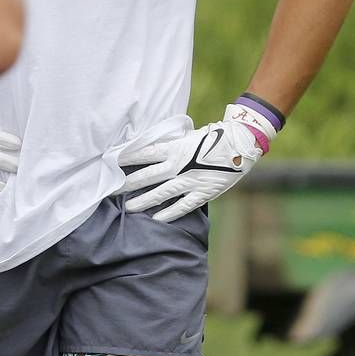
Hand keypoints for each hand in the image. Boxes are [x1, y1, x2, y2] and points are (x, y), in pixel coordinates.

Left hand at [117, 103, 277, 222]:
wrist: (242, 142)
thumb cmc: (216, 136)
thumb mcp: (191, 136)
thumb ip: (174, 146)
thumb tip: (157, 150)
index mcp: (175, 148)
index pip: (145, 154)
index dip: (128, 159)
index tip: (113, 163)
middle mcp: (179, 165)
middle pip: (147, 176)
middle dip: (128, 184)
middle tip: (112, 190)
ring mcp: (190, 180)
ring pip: (161, 193)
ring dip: (144, 200)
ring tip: (128, 207)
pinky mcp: (203, 192)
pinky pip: (183, 205)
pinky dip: (170, 213)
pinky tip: (157, 218)